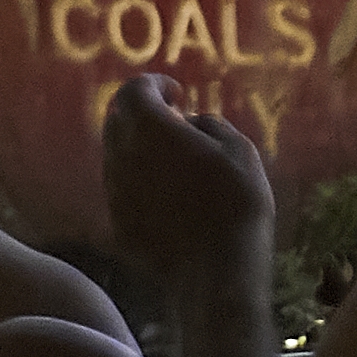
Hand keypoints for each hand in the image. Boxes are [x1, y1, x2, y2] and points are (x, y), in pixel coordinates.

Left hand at [102, 75, 272, 281]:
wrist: (215, 271)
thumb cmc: (235, 204)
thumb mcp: (240, 151)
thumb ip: (211, 125)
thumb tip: (192, 123)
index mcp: (150, 129)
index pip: (135, 90)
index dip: (155, 85)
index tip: (177, 94)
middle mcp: (122, 154)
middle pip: (118, 119)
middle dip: (142, 114)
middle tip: (173, 122)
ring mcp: (115, 190)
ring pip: (117, 155)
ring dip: (140, 148)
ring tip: (174, 161)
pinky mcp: (117, 220)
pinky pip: (123, 188)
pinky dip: (139, 180)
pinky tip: (168, 196)